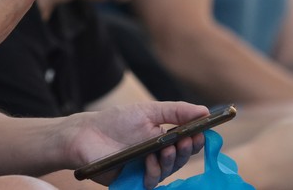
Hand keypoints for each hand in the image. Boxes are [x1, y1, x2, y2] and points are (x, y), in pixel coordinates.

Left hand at [62, 101, 208, 187]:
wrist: (87, 135)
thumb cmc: (117, 121)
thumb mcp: (149, 111)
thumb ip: (177, 111)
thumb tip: (205, 111)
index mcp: (164, 137)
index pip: (187, 142)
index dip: (197, 139)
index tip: (202, 133)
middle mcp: (158, 154)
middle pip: (183, 157)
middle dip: (188, 149)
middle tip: (187, 140)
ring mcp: (146, 168)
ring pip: (170, 170)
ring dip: (172, 159)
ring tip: (166, 148)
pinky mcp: (134, 181)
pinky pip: (152, 181)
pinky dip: (155, 171)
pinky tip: (150, 160)